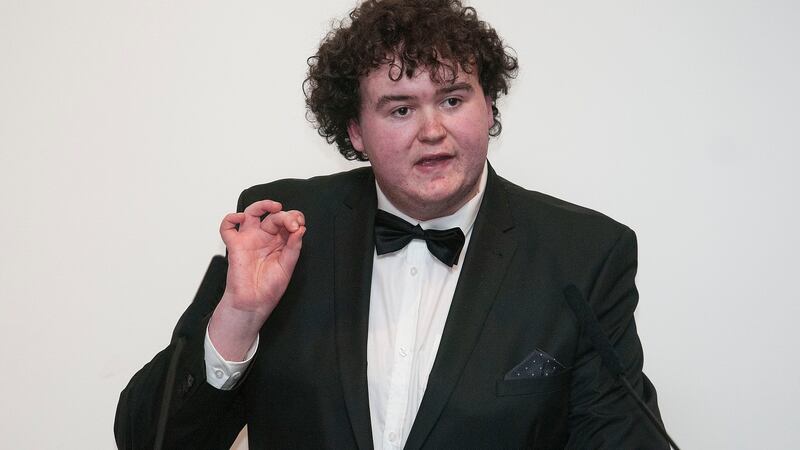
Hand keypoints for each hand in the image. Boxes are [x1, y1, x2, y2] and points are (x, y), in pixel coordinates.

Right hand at [209, 200, 304, 359]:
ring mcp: (250, 240)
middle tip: (293, 223)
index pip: (287, 222)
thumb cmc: (269, 288)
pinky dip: (231, 218)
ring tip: (275, 207)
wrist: (253, 303)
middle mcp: (265, 238)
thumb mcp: (287, 266)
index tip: (299, 226)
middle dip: (285, 216)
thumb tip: (301, 229)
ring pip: (252, 213)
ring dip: (263, 205)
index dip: (294, 219)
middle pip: (274, 216)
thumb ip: (294, 247)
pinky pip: (228, 227)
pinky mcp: (235, 246)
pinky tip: (242, 218)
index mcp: (280, 242)